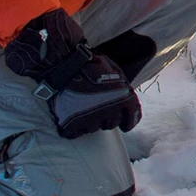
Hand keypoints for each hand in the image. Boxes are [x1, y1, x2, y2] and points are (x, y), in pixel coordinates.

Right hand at [5, 10, 140, 135]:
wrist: (63, 64)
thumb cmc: (89, 64)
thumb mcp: (115, 71)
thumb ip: (123, 88)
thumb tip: (127, 100)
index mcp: (124, 99)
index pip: (132, 120)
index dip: (127, 121)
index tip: (124, 124)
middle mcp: (110, 112)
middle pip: (111, 124)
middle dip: (105, 116)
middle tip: (95, 103)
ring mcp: (91, 120)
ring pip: (93, 128)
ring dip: (89, 119)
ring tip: (81, 103)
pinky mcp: (72, 125)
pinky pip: (76, 132)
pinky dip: (73, 125)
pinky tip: (71, 112)